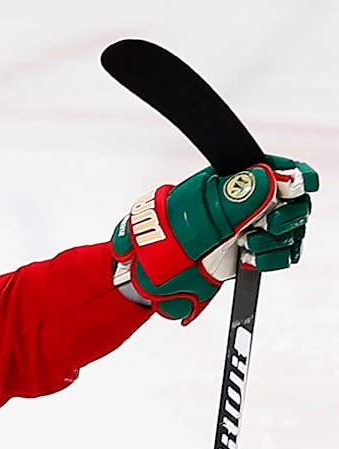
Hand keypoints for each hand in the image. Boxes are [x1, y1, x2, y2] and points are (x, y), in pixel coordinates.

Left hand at [111, 155, 317, 320]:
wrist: (146, 278)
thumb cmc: (160, 241)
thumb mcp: (194, 216)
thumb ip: (233, 200)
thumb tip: (268, 178)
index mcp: (230, 183)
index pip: (273, 169)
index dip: (293, 175)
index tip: (303, 185)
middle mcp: (245, 204)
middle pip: (293, 200)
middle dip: (289, 214)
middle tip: (267, 226)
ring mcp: (249, 229)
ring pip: (291, 229)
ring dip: (280, 239)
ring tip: (250, 245)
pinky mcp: (250, 254)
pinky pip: (283, 254)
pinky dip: (275, 258)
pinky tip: (252, 258)